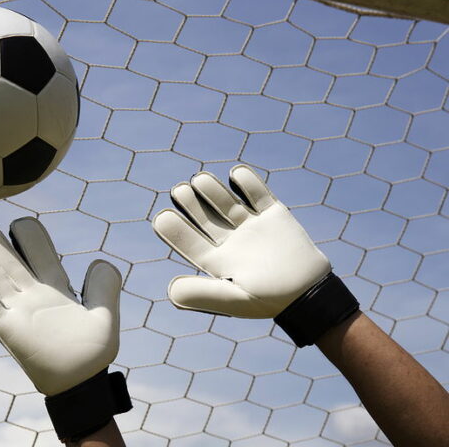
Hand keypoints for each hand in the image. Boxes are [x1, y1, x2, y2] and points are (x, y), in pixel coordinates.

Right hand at [0, 217, 121, 395]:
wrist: (80, 384)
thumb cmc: (93, 353)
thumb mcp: (106, 316)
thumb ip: (106, 287)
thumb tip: (98, 262)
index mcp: (56, 287)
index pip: (39, 251)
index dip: (30, 235)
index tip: (22, 226)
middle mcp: (34, 295)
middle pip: (11, 260)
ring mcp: (19, 311)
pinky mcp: (8, 331)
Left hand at [152, 165, 331, 317]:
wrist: (311, 293)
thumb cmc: (269, 300)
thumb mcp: (234, 300)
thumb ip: (202, 294)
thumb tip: (170, 289)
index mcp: (215, 261)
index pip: (188, 241)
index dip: (173, 229)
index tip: (163, 217)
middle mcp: (229, 241)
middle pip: (203, 217)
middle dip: (189, 203)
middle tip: (179, 191)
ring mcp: (250, 226)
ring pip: (225, 202)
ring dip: (211, 190)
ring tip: (200, 180)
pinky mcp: (272, 214)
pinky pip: (257, 193)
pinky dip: (247, 182)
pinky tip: (236, 175)